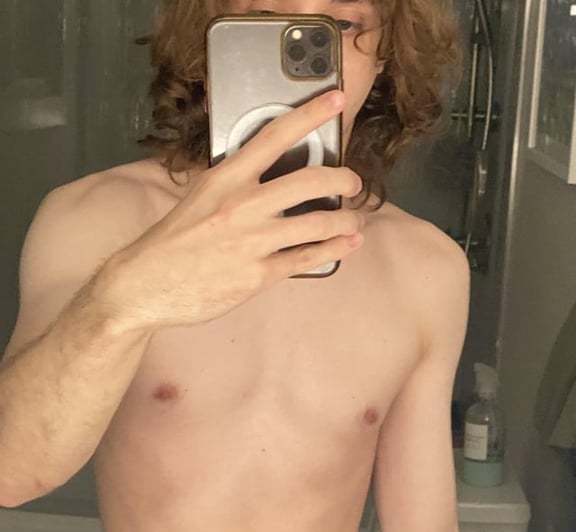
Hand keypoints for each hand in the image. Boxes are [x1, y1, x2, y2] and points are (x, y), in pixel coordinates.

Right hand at [108, 91, 364, 330]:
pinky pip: (307, 258)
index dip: (310, 114)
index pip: (274, 135)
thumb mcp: (199, 198)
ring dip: (345, 220)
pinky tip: (345, 246)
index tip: (336, 100)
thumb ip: (233, 185)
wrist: (145, 285)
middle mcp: (242, 205)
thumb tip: (267, 179)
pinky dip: (333, 250)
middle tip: (353, 183)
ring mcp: (252, 241)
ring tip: (354, 221)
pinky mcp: (257, 275)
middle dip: (343, 179)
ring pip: (317, 223)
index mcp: (225, 178)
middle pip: (310, 180)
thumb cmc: (171, 243)